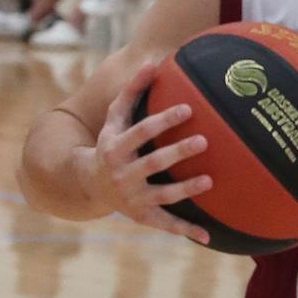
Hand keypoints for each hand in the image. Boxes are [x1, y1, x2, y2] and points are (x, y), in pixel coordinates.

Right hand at [80, 64, 211, 243]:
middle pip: (153, 163)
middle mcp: (122, 175)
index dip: (164, 120)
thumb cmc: (110, 142)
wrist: (87, 185)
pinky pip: (166, 225)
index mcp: (116, 148)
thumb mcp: (114, 119)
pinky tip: (208, 235)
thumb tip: (152, 61)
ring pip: (162, 195)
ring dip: (186, 190)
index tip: (188, 108)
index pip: (141, 132)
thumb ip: (132, 91)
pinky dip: (186, 231)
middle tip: (203, 140)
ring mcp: (133, 198)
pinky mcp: (143, 216)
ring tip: (210, 180)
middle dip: (177, 152)